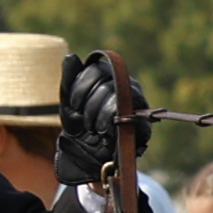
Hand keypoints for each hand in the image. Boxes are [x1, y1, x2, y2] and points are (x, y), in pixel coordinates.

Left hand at [56, 51, 152, 186]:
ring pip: (117, 100)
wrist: (88, 157)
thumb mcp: (68, 103)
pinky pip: (130, 118)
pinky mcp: (144, 124)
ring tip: (94, 129)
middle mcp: (127, 85)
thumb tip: (71, 56)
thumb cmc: (79, 126)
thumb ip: (70, 80)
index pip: (96, 70)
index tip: (73, 106)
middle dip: (88, 107)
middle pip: (106, 85)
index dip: (81, 88)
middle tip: (84, 122)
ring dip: (99, 117)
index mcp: (111, 77)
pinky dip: (111, 128)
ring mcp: (139, 103)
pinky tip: (104, 135)